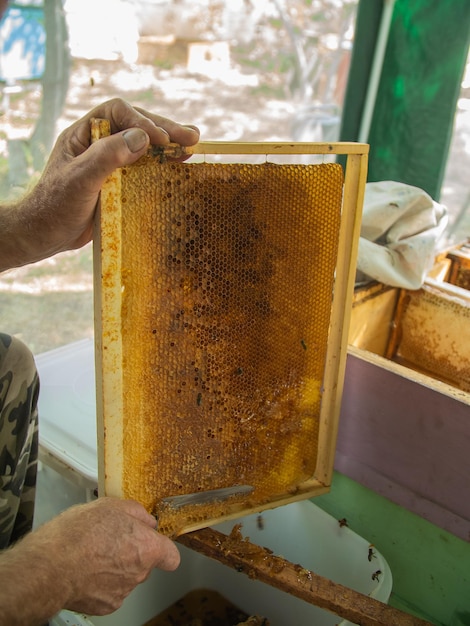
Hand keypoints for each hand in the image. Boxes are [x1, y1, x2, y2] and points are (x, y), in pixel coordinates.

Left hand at [1, 98, 199, 269]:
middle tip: (191, 136)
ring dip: (169, 144)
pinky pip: (145, 168)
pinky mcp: (120, 184)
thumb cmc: (54, 206)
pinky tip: (181, 162)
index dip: (141, 121)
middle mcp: (99, 143)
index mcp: (84, 134)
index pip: (117, 113)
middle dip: (164, 129)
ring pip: (144, 146)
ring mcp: (111, 164)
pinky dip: (164, 164)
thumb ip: (107, 156)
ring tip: (194, 143)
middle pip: (136, 126)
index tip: (159, 139)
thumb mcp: (79, 178)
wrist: (46, 236)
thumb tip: (141, 138)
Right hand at [30, 498, 179, 616]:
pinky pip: (110, 591)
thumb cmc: (77, 534)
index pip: (171, 556)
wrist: (48, 567)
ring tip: (93, 554)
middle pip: (145, 564)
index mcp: (146, 548)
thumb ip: (136, 512)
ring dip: (116, 567)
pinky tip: (86, 570)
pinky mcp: (105, 606)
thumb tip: (146, 520)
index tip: (153, 542)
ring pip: (127, 577)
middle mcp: (139, 573)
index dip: (162, 548)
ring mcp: (123, 591)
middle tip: (111, 540)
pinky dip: (101, 583)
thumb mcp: (110, 505)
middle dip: (133, 553)